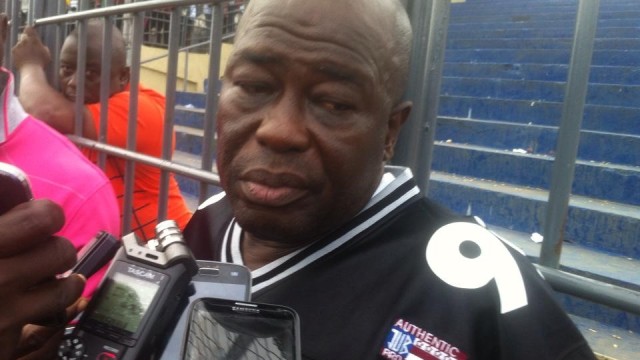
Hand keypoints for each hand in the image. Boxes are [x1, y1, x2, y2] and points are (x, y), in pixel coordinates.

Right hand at [0, 200, 84, 358]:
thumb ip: (1, 223)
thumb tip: (16, 194)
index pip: (44, 217)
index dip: (46, 215)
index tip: (41, 218)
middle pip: (62, 251)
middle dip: (54, 250)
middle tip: (37, 252)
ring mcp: (5, 316)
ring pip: (68, 287)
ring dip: (61, 282)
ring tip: (42, 280)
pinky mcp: (9, 345)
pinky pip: (55, 323)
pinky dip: (53, 314)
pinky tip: (38, 308)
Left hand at [12, 26, 51, 68]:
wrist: (31, 69)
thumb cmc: (41, 61)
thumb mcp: (47, 53)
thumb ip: (43, 46)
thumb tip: (41, 45)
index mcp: (34, 39)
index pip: (29, 29)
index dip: (29, 29)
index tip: (30, 31)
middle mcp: (25, 39)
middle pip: (24, 36)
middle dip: (26, 40)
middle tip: (30, 48)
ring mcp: (18, 45)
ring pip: (20, 44)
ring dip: (22, 47)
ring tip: (27, 56)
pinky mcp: (13, 50)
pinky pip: (16, 50)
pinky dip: (18, 53)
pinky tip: (23, 58)